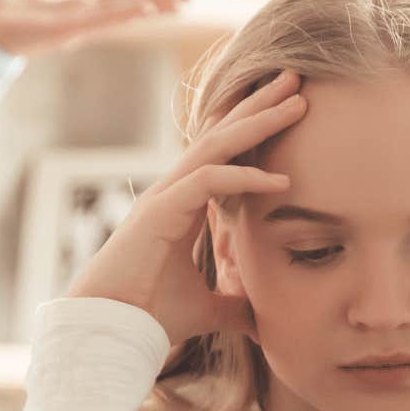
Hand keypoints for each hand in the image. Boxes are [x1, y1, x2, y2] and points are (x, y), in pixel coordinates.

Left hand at [0, 0, 187, 55]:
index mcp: (76, 11)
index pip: (118, 1)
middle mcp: (81, 20)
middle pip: (126, 7)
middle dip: (157, 3)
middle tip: (189, 0)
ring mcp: (75, 27)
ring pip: (120, 14)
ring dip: (149, 8)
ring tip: (179, 3)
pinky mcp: (65, 32)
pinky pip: (100, 21)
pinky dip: (123, 15)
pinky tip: (145, 11)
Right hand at [67, 71, 305, 343]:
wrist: (113, 329)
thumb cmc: (151, 315)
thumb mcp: (207, 309)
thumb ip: (234, 305)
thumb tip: (262, 318)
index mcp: (182, 204)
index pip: (223, 154)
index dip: (254, 130)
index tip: (289, 109)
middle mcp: (174, 191)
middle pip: (221, 135)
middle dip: (259, 106)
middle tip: (295, 80)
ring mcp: (166, 196)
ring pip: (216, 145)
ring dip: (257, 121)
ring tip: (296, 102)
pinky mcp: (162, 211)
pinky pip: (208, 180)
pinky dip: (245, 177)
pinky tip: (281, 181)